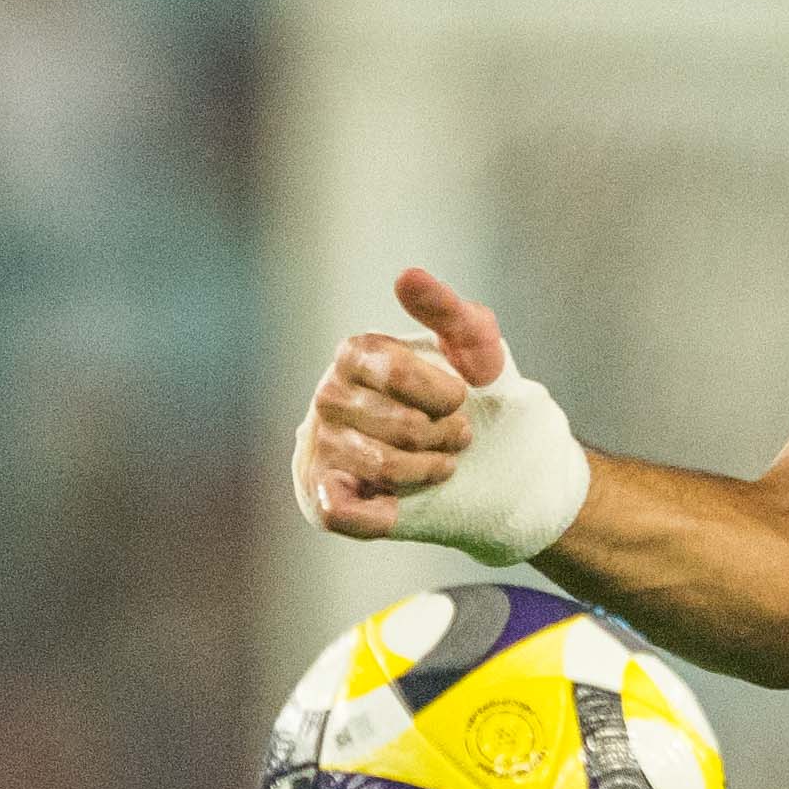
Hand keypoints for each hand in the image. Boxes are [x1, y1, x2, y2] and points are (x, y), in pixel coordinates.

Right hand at [299, 266, 510, 539]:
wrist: (456, 454)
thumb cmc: (458, 390)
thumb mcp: (469, 345)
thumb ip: (445, 309)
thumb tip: (407, 275)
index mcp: (354, 353)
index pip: (398, 373)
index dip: (444, 394)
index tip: (461, 398)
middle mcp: (328, 396)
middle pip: (401, 426)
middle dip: (446, 436)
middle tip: (459, 436)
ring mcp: (320, 446)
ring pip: (383, 468)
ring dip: (429, 471)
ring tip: (441, 463)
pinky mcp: (319, 495)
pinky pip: (343, 512)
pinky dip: (380, 513)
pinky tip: (398, 502)